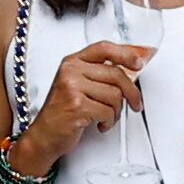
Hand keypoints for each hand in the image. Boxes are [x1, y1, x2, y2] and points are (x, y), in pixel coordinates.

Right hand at [22, 40, 152, 164]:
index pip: (103, 48)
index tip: (139, 62)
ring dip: (116, 111)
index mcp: (72, 62)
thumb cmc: (62, 111)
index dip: (125, 54)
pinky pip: (108, 111)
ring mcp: (72, 87)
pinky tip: (100, 124)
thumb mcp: (76, 84)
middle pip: (116, 74)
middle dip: (131, 93)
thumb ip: (98, 74)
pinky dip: (109, 122)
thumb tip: (131, 67)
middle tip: (135, 103)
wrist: (44, 135)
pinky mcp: (77, 106)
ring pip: (115, 95)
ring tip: (107, 117)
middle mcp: (71, 71)